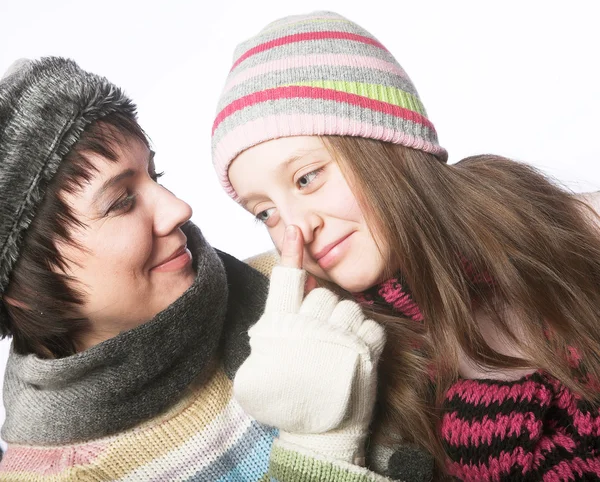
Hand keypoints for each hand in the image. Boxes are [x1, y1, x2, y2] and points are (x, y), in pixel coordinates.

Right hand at [233, 225, 385, 463]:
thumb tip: (286, 302)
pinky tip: (355, 354)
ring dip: (346, 324)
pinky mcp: (364, 350)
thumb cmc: (289, 401)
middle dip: (322, 310)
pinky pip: (370, 324)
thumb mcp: (260, 370)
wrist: (321, 435)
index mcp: (279, 330)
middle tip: (320, 337)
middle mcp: (307, 329)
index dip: (289, 253)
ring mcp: (338, 338)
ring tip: (338, 349)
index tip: (296, 228)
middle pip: (321, 294)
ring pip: (348, 307)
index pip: (283, 282)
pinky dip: (366, 336)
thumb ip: (269, 332)